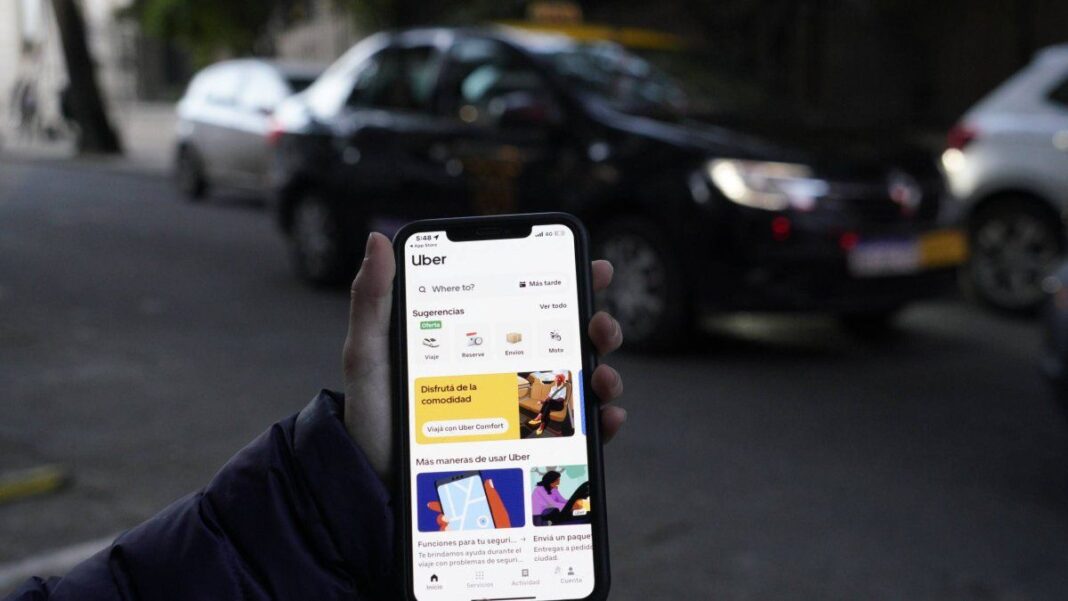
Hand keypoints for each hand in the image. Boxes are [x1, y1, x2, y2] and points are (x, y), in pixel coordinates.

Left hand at [343, 233, 625, 483]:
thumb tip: (378, 239)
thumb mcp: (369, 355)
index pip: (527, 298)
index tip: (596, 267)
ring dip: (606, 372)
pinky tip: (605, 419)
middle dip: (598, 324)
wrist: (375, 486)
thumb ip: (373, 300)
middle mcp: (505, 365)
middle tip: (599, 326)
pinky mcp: (529, 446)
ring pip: (578, 380)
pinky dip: (600, 423)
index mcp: (475, 334)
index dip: (568, 276)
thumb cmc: (371, 416)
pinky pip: (575, 433)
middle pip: (566, 335)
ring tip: (602, 377)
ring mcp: (521, 406)